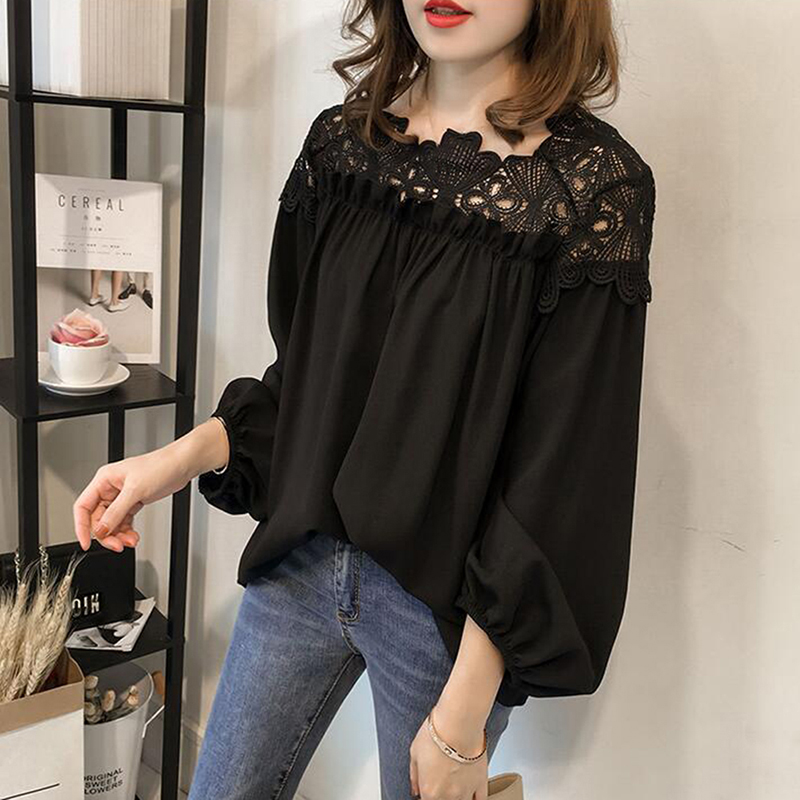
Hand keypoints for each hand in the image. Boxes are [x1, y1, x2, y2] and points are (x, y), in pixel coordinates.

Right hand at [72, 447, 189, 552]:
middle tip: (117, 545)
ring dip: (119, 535)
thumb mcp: (135, 490)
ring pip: (111, 522)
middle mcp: (110, 488)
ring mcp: (122, 496)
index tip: (87, 543)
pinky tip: (133, 536)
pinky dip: (127, 531)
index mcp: (104, 480)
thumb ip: (116, 512)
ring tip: (130, 541)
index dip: (81, 526)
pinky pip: (124, 521)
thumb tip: (101, 530)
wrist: (181, 465)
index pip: (83, 506)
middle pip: (98, 518)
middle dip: (107, 534)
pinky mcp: (134, 501)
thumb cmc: (160, 466)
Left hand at [409, 703, 487, 799]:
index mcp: (429, 790)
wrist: (459, 723)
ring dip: (457, 797)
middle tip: (440, 781)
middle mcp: (448, 795)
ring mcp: (466, 791)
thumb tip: (415, 788)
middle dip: (441, 795)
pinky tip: (470, 794)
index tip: (428, 787)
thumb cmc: (437, 734)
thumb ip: (414, 775)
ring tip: (454, 785)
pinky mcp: (480, 782)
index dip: (426, 794)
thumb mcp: (414, 752)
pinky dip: (474, 799)